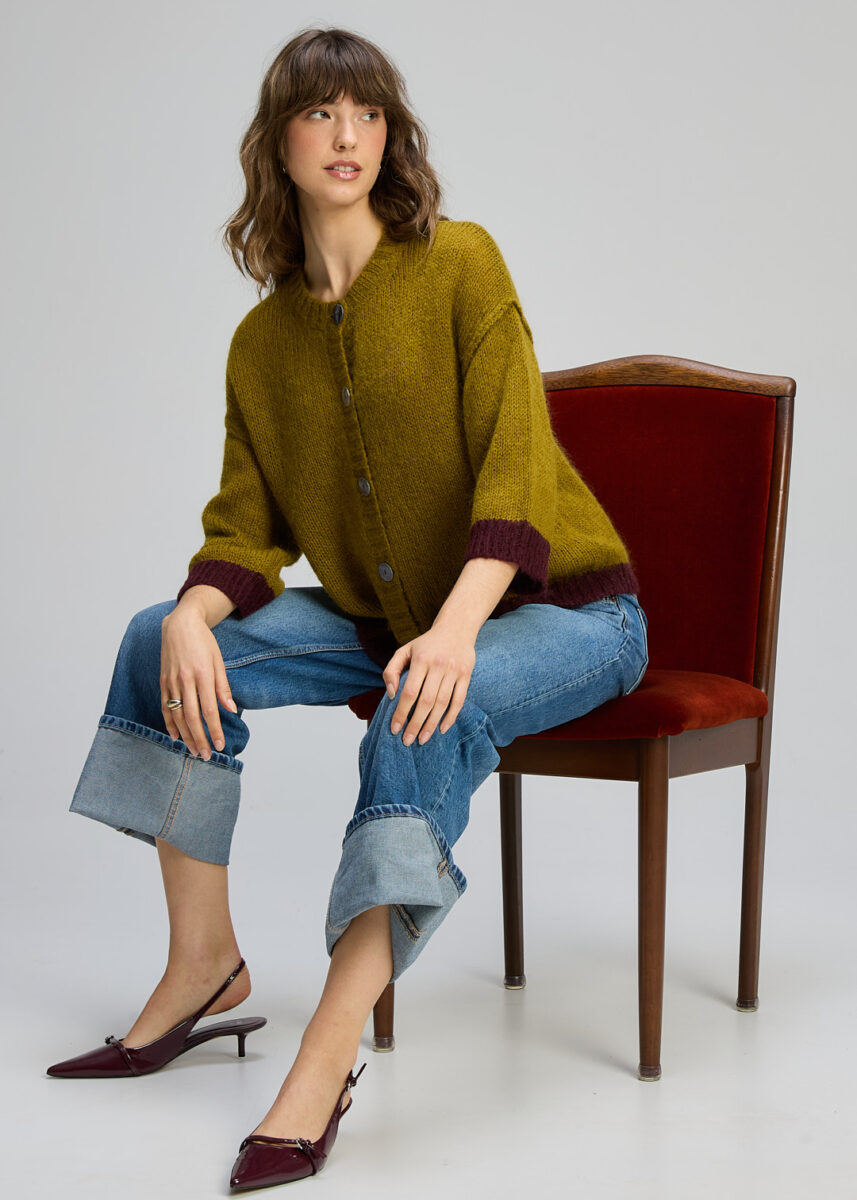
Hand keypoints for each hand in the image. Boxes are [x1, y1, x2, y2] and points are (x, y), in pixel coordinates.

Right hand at [160, 604, 236, 759]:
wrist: (180, 624)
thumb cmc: (203, 641)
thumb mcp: (219, 660)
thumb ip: (223, 686)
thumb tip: (230, 709)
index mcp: (203, 674)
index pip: (209, 709)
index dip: (214, 730)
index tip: (219, 745)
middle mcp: (185, 679)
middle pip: (192, 716)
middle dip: (199, 738)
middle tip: (205, 755)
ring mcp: (171, 681)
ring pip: (177, 714)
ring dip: (185, 735)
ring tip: (192, 750)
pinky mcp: (162, 681)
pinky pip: (165, 706)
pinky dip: (169, 723)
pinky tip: (175, 735)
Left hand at [384, 623, 475, 745]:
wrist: (456, 627)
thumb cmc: (426, 644)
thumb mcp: (404, 651)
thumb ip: (391, 670)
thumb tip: (391, 695)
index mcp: (421, 659)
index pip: (409, 692)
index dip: (401, 712)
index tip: (394, 729)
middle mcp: (438, 665)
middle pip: (426, 701)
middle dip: (415, 724)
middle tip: (407, 741)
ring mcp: (454, 671)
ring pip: (442, 704)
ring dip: (431, 724)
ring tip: (422, 739)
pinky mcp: (466, 675)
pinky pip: (459, 700)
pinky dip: (451, 717)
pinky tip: (442, 729)